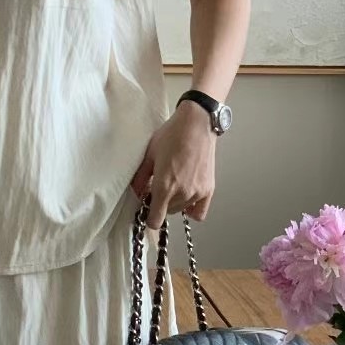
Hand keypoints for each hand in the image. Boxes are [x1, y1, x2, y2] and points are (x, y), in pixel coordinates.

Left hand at [130, 101, 216, 229]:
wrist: (197, 124)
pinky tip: (187, 195)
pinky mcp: (209, 189)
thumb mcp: (149, 155)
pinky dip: (192, 208)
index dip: (148, 217)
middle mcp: (182, 194)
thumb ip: (140, 178)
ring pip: (181, 210)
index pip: (155, 220)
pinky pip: (199, 212)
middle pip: (167, 213)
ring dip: (175, 203)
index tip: (147, 208)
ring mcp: (197, 193)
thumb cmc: (172, 135)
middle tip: (160, 187)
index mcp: (164, 187)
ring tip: (175, 183)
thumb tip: (136, 193)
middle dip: (161, 204)